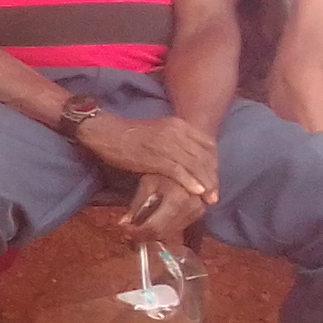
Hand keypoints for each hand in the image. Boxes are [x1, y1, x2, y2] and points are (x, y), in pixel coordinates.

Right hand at [76, 111, 219, 203]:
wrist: (106, 132)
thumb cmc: (129, 135)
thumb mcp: (159, 130)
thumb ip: (175, 139)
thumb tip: (186, 156)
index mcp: (180, 124)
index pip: (207, 144)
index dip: (214, 163)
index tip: (215, 178)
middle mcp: (177, 132)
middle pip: (204, 156)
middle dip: (212, 177)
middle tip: (216, 194)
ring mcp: (167, 143)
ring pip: (194, 165)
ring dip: (205, 183)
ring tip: (211, 198)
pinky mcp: (155, 156)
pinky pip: (178, 170)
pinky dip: (189, 182)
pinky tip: (196, 192)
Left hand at [120, 174, 205, 243]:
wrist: (190, 161)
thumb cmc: (166, 168)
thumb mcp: (148, 183)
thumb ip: (137, 206)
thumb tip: (123, 224)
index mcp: (178, 198)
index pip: (154, 227)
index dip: (137, 233)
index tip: (124, 232)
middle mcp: (191, 207)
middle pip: (163, 233)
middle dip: (143, 235)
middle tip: (128, 232)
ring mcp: (198, 211)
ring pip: (171, 233)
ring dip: (153, 233)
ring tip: (139, 226)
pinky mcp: (200, 212)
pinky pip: (179, 227)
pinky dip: (164, 228)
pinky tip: (155, 221)